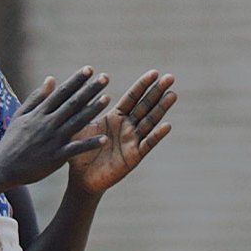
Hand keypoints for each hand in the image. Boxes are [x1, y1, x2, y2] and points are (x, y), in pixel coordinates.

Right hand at [0, 67, 111, 189]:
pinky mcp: (56, 157)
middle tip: (105, 77)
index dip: (76, 80)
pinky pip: (76, 149)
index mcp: (40, 113)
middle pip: (73, 103)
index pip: (61, 92)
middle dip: (90, 90)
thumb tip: (51, 78)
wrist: (2, 167)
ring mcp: (52, 140)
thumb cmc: (12, 141)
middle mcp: (48, 123)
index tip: (89, 69)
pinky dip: (89, 144)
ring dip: (93, 110)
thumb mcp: (21, 115)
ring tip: (108, 98)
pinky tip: (104, 138)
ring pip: (76, 122)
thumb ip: (37, 97)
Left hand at [68, 70, 175, 194]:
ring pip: (150, 121)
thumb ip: (81, 109)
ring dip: (161, 108)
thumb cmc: (78, 152)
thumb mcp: (78, 127)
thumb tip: (78, 87)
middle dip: (157, 91)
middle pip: (145, 106)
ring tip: (172, 94)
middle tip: (170, 77)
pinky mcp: (133, 157)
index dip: (143, 85)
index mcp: (115, 117)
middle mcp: (127, 127)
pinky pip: (147, 144)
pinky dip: (157, 135)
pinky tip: (166, 125)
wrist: (80, 178)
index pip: (132, 98)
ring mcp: (132, 141)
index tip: (154, 72)